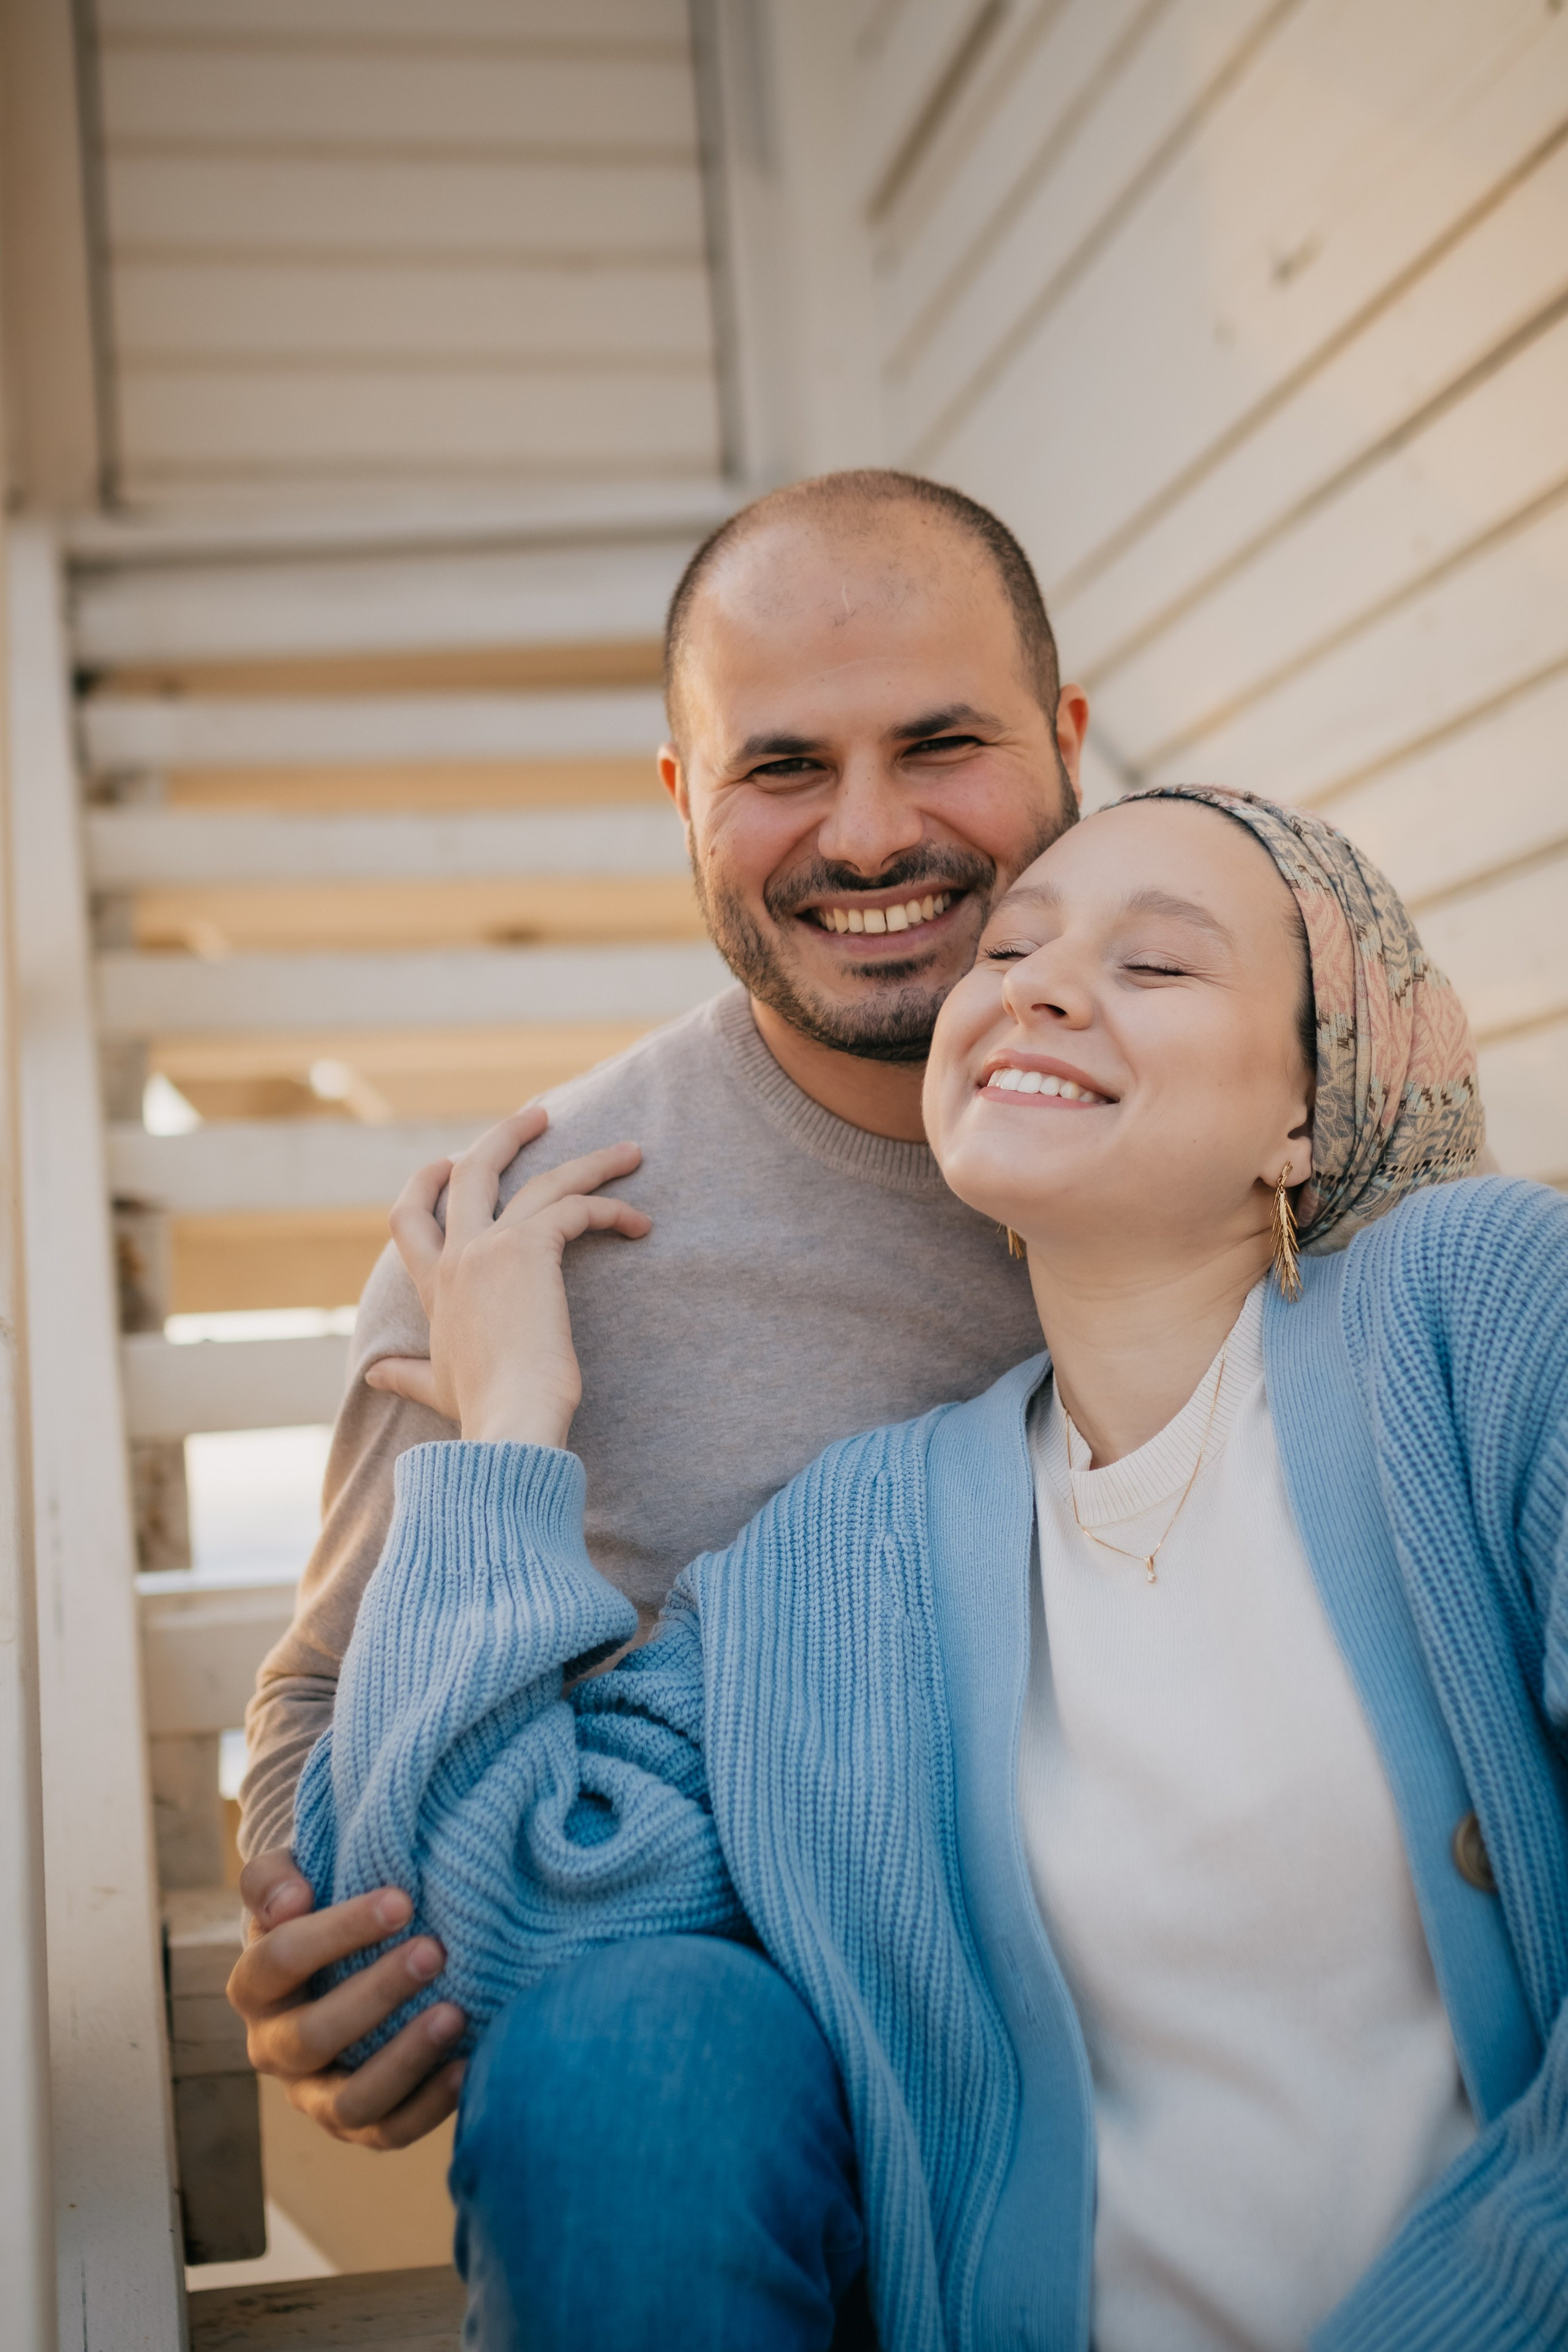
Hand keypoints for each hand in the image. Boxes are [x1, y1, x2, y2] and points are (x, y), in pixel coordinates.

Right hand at [228, 1849, 464, 2149]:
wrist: (340, 1961)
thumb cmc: (319, 1910)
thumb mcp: (291, 1882)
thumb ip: (275, 1879)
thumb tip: (290, 1900)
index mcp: (254, 1987)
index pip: (280, 1960)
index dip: (338, 1931)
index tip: (401, 1900)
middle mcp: (275, 2049)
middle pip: (313, 2035)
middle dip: (377, 1993)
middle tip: (433, 1953)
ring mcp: (314, 2095)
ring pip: (350, 2100)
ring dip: (404, 2059)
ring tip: (454, 2015)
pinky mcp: (358, 2125)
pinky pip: (389, 2131)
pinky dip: (429, 2107)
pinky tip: (468, 2066)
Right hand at [365, 1107, 650, 1448]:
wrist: (510, 1423)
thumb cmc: (484, 1413)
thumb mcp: (437, 1387)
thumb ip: (407, 1374)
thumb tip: (374, 1375)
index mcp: (434, 1287)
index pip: (408, 1218)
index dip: (424, 1183)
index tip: (446, 1161)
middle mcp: (456, 1257)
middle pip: (469, 1171)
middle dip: (504, 1136)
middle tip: (540, 1114)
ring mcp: (489, 1248)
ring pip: (541, 1180)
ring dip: (590, 1162)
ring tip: (630, 1152)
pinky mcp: (530, 1249)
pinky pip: (575, 1208)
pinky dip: (611, 1209)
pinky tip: (639, 1225)